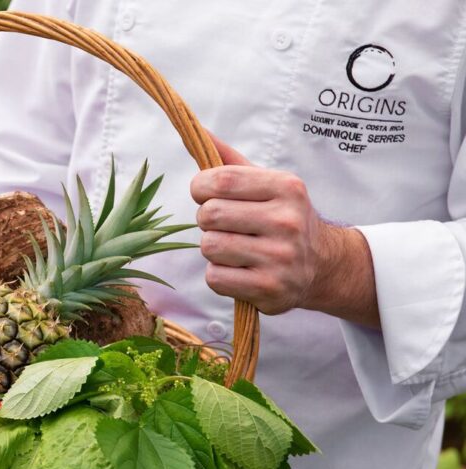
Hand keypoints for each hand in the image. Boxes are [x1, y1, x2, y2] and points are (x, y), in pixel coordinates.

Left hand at [190, 136, 378, 325]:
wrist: (322, 266)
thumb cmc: (281, 218)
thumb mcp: (267, 184)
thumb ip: (230, 160)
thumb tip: (195, 130)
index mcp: (286, 187)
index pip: (220, 180)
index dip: (200, 188)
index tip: (206, 195)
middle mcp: (287, 221)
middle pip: (209, 215)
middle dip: (207, 220)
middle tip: (224, 226)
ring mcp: (280, 257)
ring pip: (209, 247)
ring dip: (213, 249)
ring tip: (235, 248)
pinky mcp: (270, 289)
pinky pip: (215, 277)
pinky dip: (219, 275)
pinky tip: (240, 270)